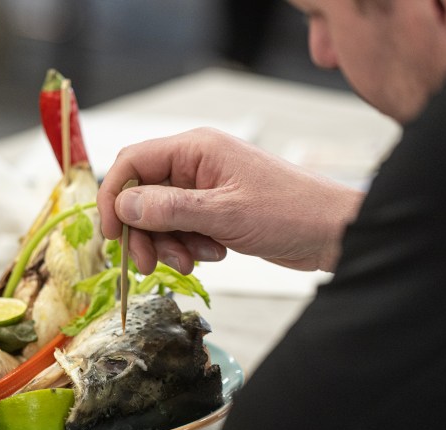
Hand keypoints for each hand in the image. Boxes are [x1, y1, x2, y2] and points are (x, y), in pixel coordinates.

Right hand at [97, 128, 363, 273]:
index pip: (131, 163)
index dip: (113, 197)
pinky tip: (213, 255)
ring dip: (166, 244)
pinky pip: (180, 228)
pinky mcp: (213, 210)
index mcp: (195, 149)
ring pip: (158, 216)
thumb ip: (169, 209)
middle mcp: (194, 163)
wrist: (333, 233)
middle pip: (140, 194)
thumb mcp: (224, 214)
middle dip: (141, 232)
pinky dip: (187, 247)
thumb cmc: (289, 213)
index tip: (111, 234)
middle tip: (148, 264)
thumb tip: (123, 206)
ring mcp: (203, 187)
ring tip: (193, 262)